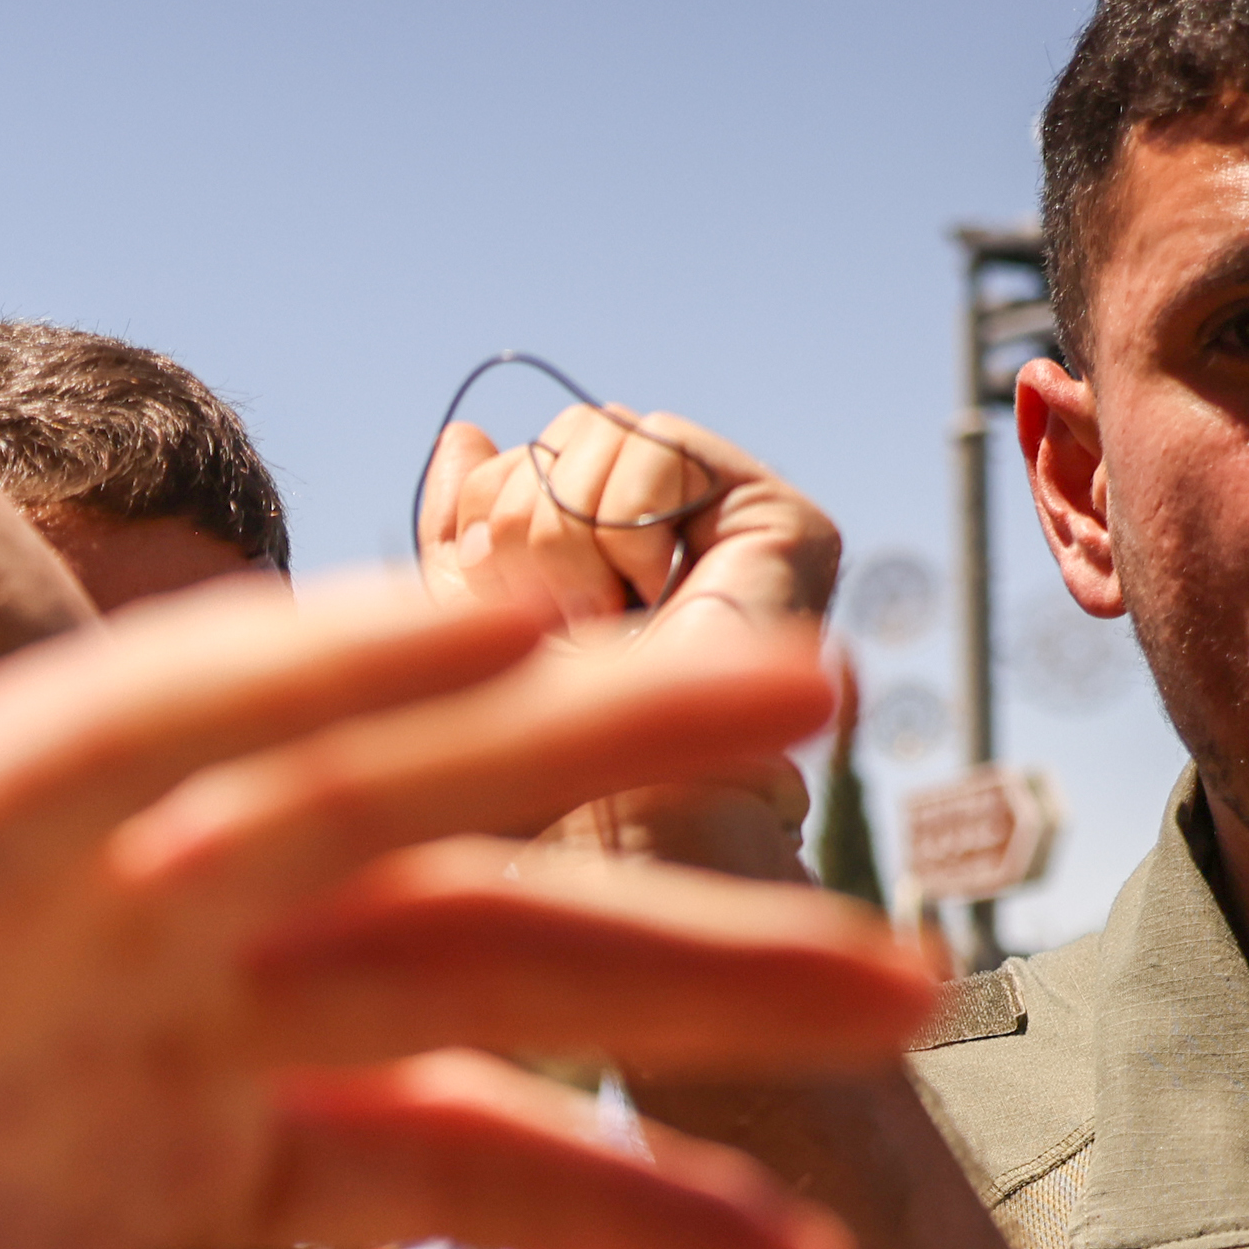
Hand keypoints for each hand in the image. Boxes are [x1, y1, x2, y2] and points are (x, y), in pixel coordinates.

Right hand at [0, 579, 927, 1248]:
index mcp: (162, 1153)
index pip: (456, 1139)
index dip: (635, 1192)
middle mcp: (122, 1005)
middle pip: (454, 940)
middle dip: (675, 949)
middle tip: (914, 966)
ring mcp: (25, 911)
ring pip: (337, 788)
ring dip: (554, 735)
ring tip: (779, 708)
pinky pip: (140, 730)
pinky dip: (307, 667)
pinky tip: (490, 628)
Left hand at [420, 406, 842, 879]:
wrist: (617, 817)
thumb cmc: (540, 754)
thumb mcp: (472, 631)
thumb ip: (463, 535)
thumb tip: (463, 436)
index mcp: (607, 556)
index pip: (513, 467)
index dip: (482, 521)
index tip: (505, 613)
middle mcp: (676, 536)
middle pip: (551, 441)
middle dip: (525, 530)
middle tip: (566, 621)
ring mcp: (735, 526)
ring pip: (596, 431)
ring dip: (572, 535)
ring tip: (611, 617)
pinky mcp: (785, 521)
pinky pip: (657, 444)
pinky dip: (630, 522)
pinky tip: (656, 596)